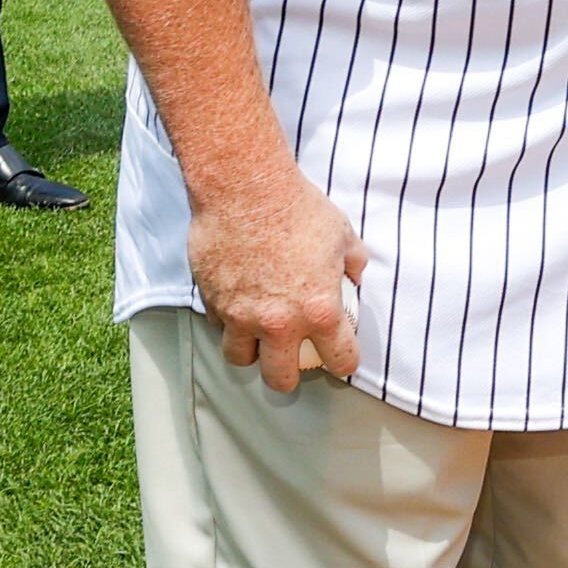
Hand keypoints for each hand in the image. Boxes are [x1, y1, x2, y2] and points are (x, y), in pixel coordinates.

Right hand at [190, 162, 368, 391]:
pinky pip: (219, 325)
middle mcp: (279, 323)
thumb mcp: (341, 234)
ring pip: (240, 358)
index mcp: (319, 311)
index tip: (341, 358)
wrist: (245, 188)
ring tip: (257, 339)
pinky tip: (236, 304)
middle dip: (289, 377)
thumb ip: (352, 263)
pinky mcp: (213, 301)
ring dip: (251, 352)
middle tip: (292, 363)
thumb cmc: (297, 208)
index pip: (340, 359)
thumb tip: (354, 276)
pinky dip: (228, 321)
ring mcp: (241, 316)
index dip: (344, 362)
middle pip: (281, 380)